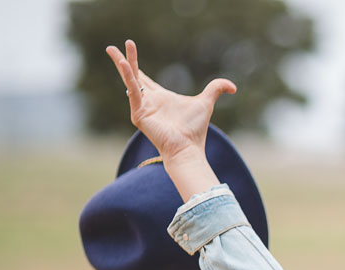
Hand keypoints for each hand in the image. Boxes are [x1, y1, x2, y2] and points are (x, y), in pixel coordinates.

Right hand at [105, 39, 235, 163]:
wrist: (188, 147)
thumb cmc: (195, 129)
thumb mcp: (206, 102)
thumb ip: (216, 90)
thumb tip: (233, 87)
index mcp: (160, 97)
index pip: (144, 78)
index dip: (135, 64)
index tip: (129, 49)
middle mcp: (149, 101)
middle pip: (132, 76)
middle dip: (123, 60)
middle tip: (110, 47)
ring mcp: (142, 107)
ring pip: (129, 80)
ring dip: (121, 65)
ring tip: (111, 49)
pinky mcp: (139, 114)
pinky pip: (132, 91)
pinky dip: (128, 77)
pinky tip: (124, 63)